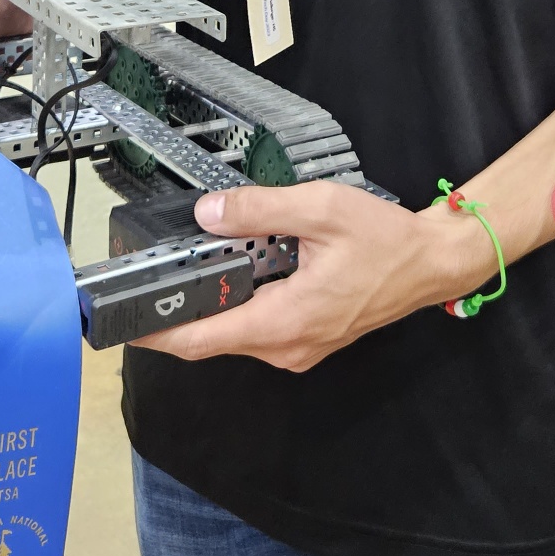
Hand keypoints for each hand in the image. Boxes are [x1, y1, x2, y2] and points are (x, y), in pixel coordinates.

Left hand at [129, 183, 492, 372]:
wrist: (431, 263)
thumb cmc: (387, 242)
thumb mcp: (321, 208)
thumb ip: (260, 208)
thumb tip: (210, 212)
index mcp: (286, 320)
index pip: (201, 339)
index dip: (155, 333)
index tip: (123, 322)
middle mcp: (287, 346)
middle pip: (211, 337)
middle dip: (181, 307)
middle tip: (158, 271)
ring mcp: (297, 347)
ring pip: (234, 331)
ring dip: (216, 300)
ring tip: (208, 260)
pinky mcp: (305, 339)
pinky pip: (257, 327)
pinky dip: (241, 302)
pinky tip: (247, 267)